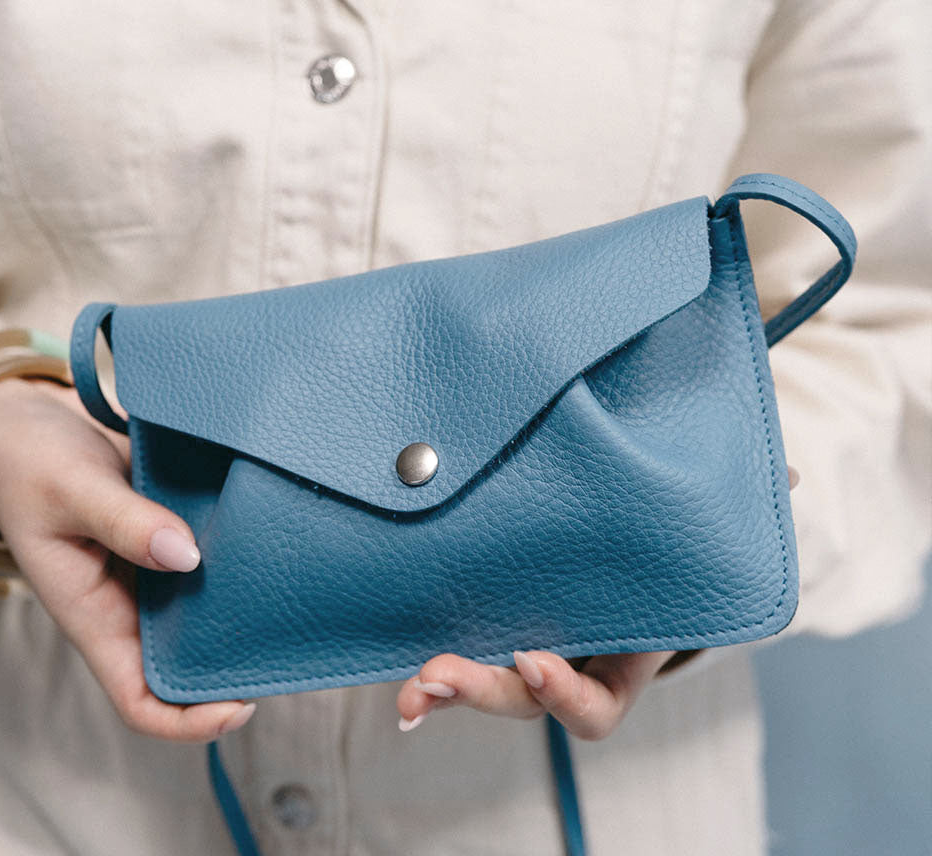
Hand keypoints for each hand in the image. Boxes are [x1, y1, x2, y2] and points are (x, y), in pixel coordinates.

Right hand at [0, 376, 254, 741]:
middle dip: (236, 659)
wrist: (33, 418)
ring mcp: (160, 564)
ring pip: (211, 601)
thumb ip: (122, 522)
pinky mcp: (180, 525)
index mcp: (96, 614)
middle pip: (191, 657)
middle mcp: (134, 598)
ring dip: (247, 597)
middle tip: (289, 634)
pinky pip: (218, 548)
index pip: (141, 699)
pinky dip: (245, 543)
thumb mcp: (67, 491)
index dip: (189, 719)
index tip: (243, 703)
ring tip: (294, 581)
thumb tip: (187, 554)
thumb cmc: (31, 463)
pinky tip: (274, 523)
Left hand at [397, 463, 800, 737]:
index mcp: (618, 659)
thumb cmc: (669, 549)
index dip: (564, 693)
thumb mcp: (701, 536)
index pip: (593, 707)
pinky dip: (424, 645)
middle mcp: (568, 660)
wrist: (626, 544)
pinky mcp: (490, 609)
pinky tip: (392, 645)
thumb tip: (788, 474)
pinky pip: (456, 635)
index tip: (535, 657)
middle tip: (435, 675)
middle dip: (480, 691)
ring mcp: (526, 637)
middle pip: (520, 697)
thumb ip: (742, 513)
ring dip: (440, 682)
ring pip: (480, 677)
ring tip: (406, 685)